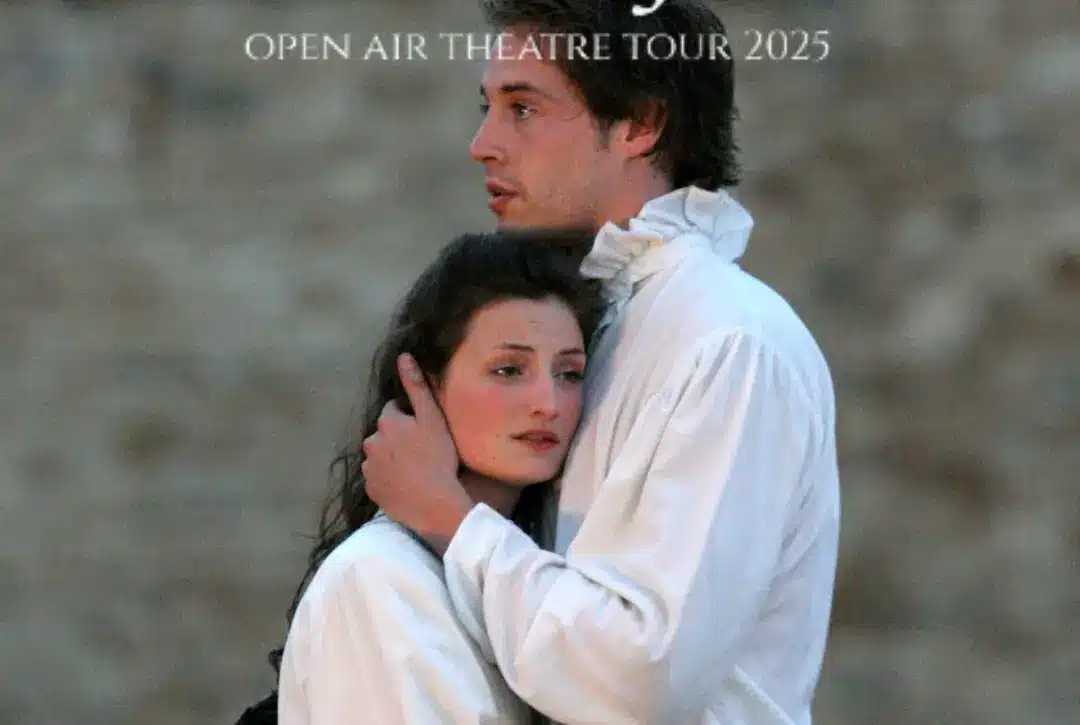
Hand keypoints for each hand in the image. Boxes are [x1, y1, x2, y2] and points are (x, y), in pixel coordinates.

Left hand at [362, 353, 473, 553]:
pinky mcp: (371, 489)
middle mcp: (371, 442)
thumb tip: (403, 356)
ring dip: (392, 457)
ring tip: (415, 468)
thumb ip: (416, 386)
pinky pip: (378, 477)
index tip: (426, 431)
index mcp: (386, 422)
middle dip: (398, 437)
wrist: (434, 503)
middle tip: (423, 450)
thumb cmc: (438, 458)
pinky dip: (389, 477)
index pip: (394, 410)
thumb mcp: (432, 418)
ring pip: (380, 455)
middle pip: (385, 433)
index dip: (411, 418)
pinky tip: (407, 483)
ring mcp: (369, 468)